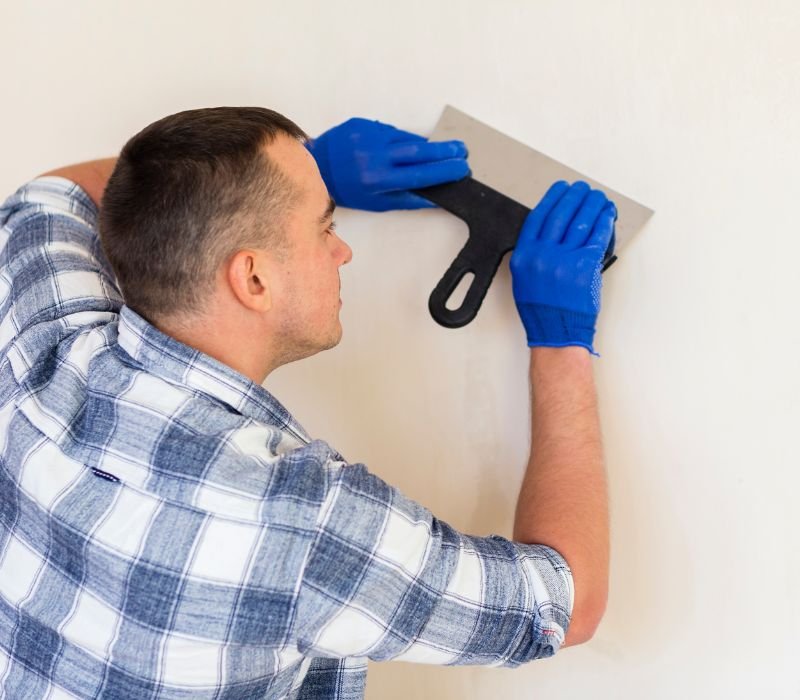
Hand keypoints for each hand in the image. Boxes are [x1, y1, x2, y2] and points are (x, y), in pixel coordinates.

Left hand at [307, 118, 469, 210]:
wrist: (319, 166)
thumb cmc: (347, 189)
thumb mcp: (377, 202)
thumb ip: (407, 198)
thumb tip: (435, 196)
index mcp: (378, 180)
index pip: (420, 174)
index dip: (444, 170)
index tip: (461, 168)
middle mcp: (375, 156)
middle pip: (420, 151)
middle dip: (445, 151)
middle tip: (462, 150)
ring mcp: (370, 137)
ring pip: (408, 140)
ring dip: (427, 145)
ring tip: (443, 150)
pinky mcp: (365, 124)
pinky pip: (393, 132)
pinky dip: (405, 139)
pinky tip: (413, 145)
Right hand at [510, 181, 616, 355]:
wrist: (557, 331)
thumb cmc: (541, 309)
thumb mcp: (524, 277)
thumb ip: (534, 252)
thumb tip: (553, 228)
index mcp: (525, 256)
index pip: (539, 216)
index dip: (552, 198)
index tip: (561, 188)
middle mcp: (542, 255)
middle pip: (562, 214)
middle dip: (576, 196)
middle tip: (584, 189)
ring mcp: (564, 261)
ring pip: (582, 221)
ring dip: (593, 204)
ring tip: (599, 198)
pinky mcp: (585, 267)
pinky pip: (597, 236)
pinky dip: (604, 222)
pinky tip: (607, 215)